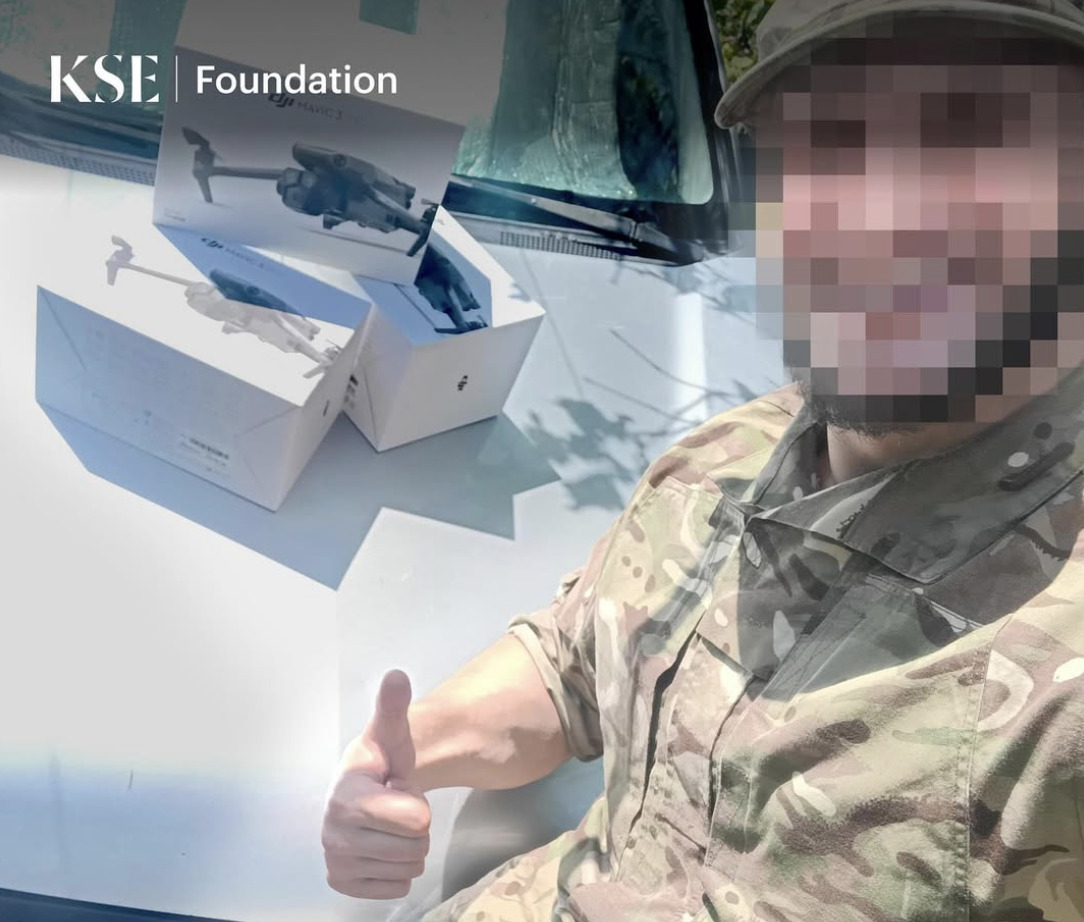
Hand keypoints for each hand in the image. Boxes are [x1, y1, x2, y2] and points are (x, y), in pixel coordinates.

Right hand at [322, 670, 431, 899]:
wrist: (364, 790)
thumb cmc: (380, 762)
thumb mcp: (391, 734)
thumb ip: (393, 707)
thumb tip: (396, 676)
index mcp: (346, 796)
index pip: (413, 820)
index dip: (415, 803)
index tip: (395, 787)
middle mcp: (333, 834)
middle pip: (415, 846)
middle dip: (415, 827)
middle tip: (397, 807)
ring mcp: (336, 862)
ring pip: (409, 868)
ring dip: (409, 847)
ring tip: (390, 825)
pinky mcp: (343, 884)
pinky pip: (397, 888)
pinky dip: (398, 870)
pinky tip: (383, 847)